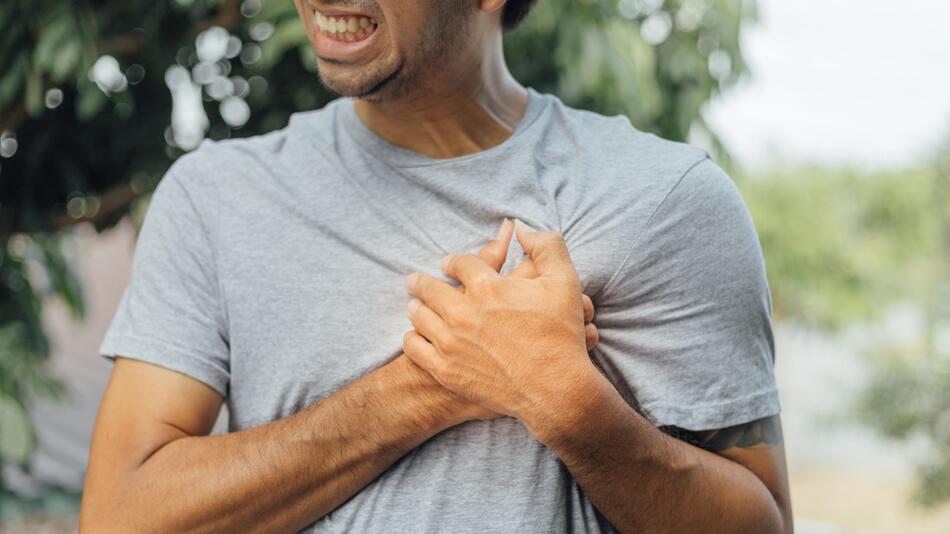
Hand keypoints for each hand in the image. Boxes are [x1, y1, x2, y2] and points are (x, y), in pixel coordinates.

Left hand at [402, 219, 599, 427]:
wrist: (555, 390)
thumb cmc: (561, 335)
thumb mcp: (564, 280)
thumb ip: (546, 245)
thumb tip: (522, 227)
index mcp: (487, 286)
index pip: (458, 264)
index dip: (452, 262)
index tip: (447, 264)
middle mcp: (463, 312)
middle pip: (428, 288)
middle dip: (420, 282)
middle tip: (413, 281)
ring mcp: (451, 343)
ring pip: (419, 317)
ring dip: (416, 308)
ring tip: (415, 307)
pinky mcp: (446, 371)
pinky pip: (415, 347)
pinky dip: (413, 338)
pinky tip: (417, 336)